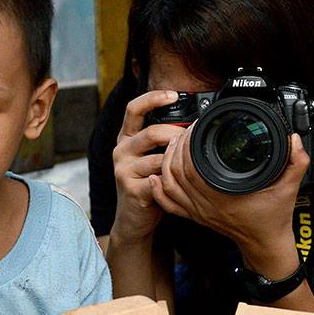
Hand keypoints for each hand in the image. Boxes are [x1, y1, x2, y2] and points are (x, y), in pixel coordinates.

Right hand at [109, 90, 186, 243]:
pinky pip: (159, 179)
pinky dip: (174, 180)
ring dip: (178, 162)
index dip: (153, 98)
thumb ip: (162, 141)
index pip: (134, 109)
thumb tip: (191, 123)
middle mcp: (121, 150)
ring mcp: (123, 170)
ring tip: (189, 166)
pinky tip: (180, 183)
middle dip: (177, 136)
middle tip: (192, 143)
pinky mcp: (131, 188)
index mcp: (126, 138)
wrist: (133, 219)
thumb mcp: (151, 157)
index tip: (174, 95)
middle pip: (151, 133)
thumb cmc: (149, 184)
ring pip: (159, 158)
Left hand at [151, 127, 308, 260]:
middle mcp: (207, 205)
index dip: (190, 144)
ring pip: (169, 185)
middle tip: (185, 131)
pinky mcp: (196, 216)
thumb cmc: (275, 218)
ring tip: (173, 144)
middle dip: (176, 147)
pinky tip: (156, 177)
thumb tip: (294, 140)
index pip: (193, 166)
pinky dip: (159, 190)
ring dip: (166, 162)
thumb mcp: (291, 187)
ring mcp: (199, 212)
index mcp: (225, 196)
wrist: (266, 244)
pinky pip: (170, 203)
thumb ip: (297, 162)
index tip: (198, 127)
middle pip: (176, 172)